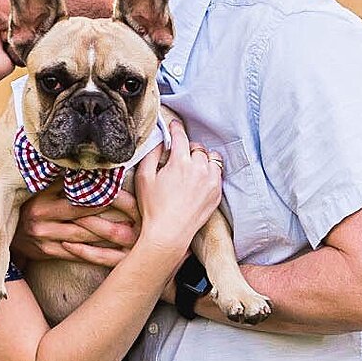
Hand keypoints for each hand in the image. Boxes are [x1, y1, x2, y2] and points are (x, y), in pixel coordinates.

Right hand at [10, 186, 140, 268]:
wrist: (2, 229)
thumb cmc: (27, 202)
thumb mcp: (38, 188)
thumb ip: (60, 178)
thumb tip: (87, 163)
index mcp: (41, 199)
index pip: (77, 197)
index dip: (101, 196)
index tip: (124, 196)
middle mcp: (41, 219)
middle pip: (82, 219)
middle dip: (110, 221)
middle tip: (136, 219)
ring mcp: (42, 238)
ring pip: (81, 239)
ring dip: (106, 238)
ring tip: (130, 236)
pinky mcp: (45, 252)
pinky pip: (74, 255)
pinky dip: (94, 254)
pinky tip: (112, 253)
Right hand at [133, 121, 222, 258]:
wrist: (169, 234)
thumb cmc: (153, 208)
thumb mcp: (144, 178)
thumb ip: (151, 155)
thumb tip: (159, 141)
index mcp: (180, 163)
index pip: (180, 136)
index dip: (175, 129)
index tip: (173, 127)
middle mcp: (199, 169)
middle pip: (197, 147)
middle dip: (188, 148)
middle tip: (179, 155)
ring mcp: (211, 182)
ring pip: (211, 158)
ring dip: (202, 158)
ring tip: (192, 166)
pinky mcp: (216, 193)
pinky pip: (217, 174)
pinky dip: (209, 172)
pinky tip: (199, 179)